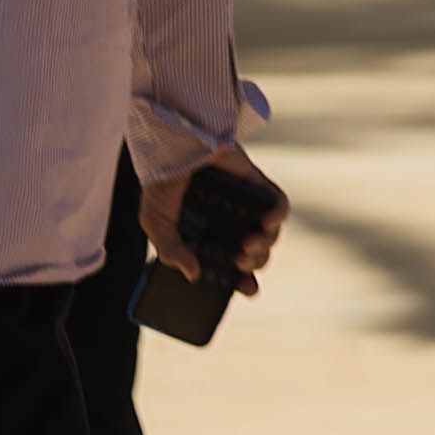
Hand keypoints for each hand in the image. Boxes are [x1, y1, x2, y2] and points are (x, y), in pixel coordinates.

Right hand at [142, 143, 286, 290]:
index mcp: (208, 237)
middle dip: (254, 262)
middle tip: (241, 260)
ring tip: (249, 243)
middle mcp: (229, 223)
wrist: (173, 144)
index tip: (250, 290)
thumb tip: (194, 275)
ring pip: (269, 233)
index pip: (232, 266)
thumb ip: (171, 251)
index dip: (243, 281)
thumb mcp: (156, 222)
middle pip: (255, 252)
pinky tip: (268, 221)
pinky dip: (279, 215)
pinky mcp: (257, 184)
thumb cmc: (161, 183)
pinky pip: (278, 203)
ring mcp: (246, 203)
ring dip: (266, 244)